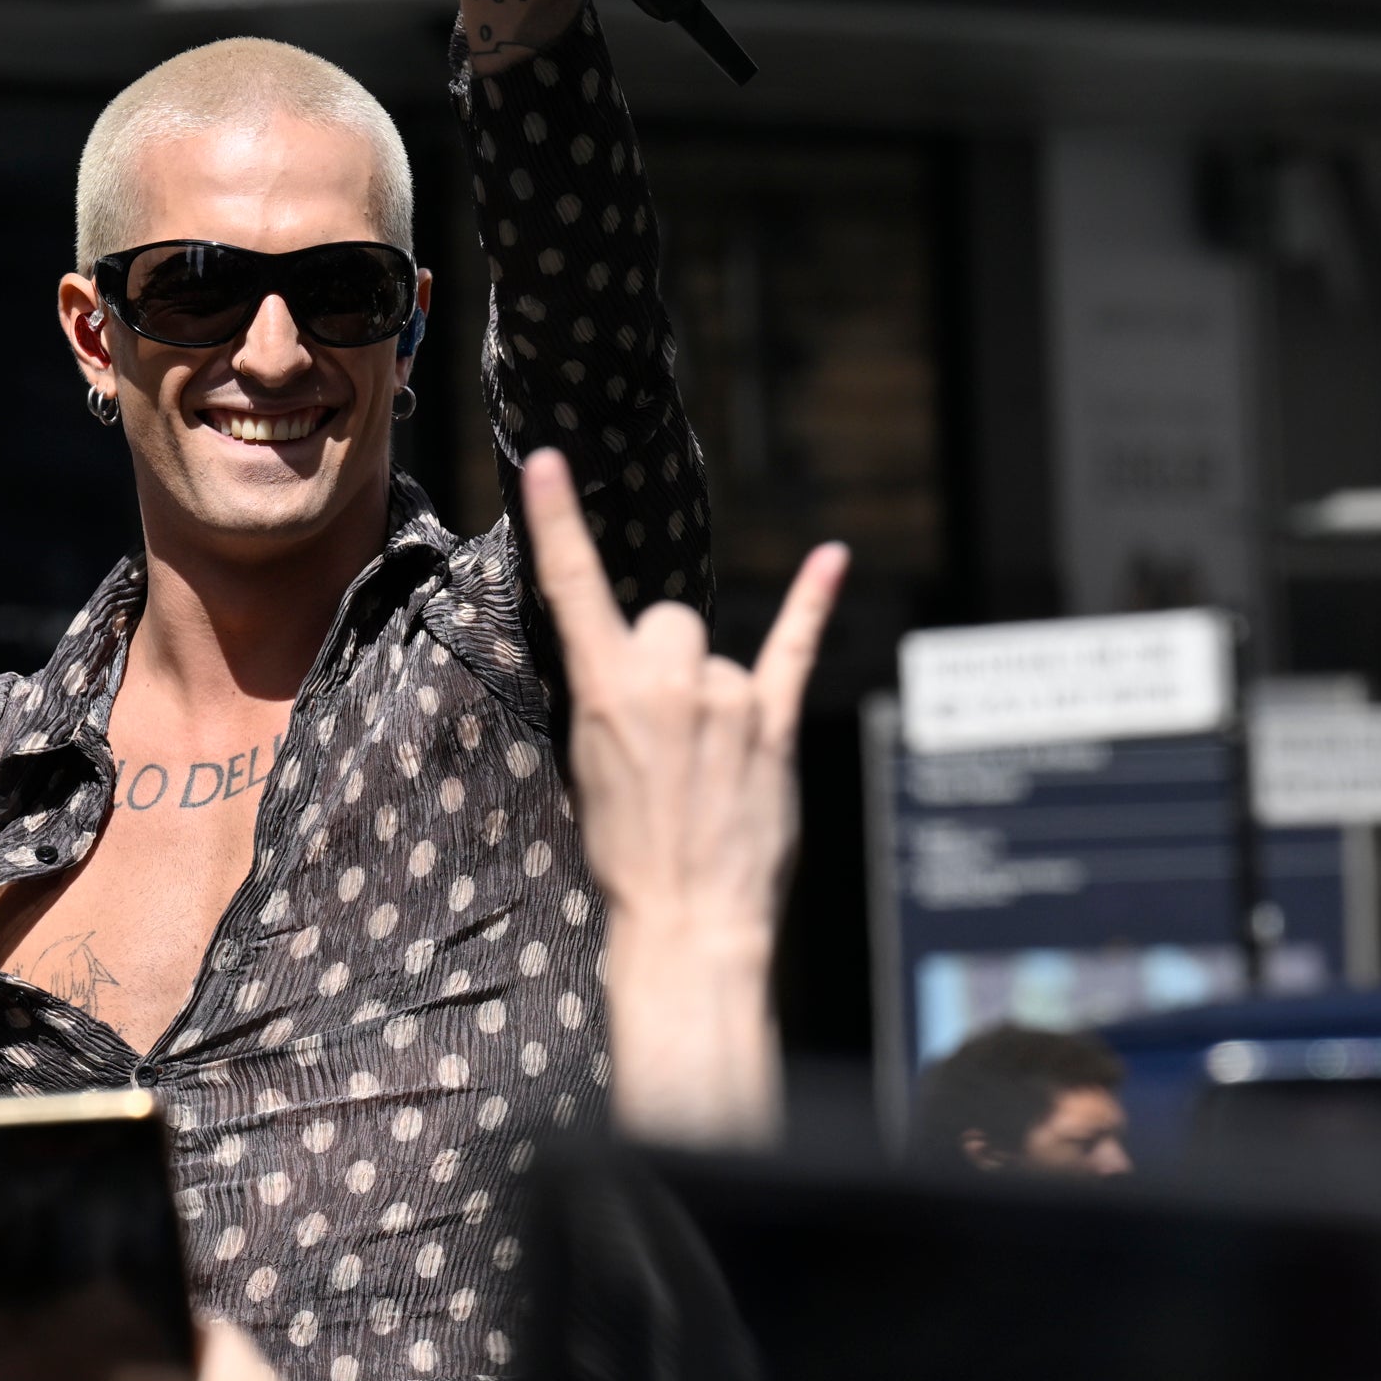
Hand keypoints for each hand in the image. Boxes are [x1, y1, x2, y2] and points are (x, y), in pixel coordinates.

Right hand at [520, 446, 845, 1145]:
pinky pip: (795, 648)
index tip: (545, 459)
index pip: (573, 587)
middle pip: (669, 620)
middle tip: (663, 734)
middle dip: (665, 662)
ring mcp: (728, 699)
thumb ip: (615, 701)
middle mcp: (670, 680)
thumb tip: (640, 670)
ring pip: (716, 655)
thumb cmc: (629, 856)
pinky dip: (814, 602)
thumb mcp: (590, 767)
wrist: (687, 921)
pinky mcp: (775, 725)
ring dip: (712, 694)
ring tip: (705, 764)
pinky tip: (835, 558)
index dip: (557, 519)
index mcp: (606, 691)